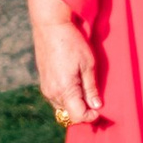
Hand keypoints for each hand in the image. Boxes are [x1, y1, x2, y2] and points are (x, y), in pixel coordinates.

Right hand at [26, 0, 103, 125]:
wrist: (50, 26)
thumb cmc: (72, 42)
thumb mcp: (88, 64)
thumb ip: (91, 88)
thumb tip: (96, 106)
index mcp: (64, 89)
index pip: (77, 116)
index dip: (90, 116)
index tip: (99, 109)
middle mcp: (52, 93)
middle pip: (69, 114)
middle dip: (83, 111)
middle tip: (95, 101)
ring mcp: (46, 88)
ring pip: (61, 107)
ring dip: (74, 105)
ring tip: (85, 91)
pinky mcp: (43, 82)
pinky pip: (56, 99)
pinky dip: (66, 98)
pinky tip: (75, 85)